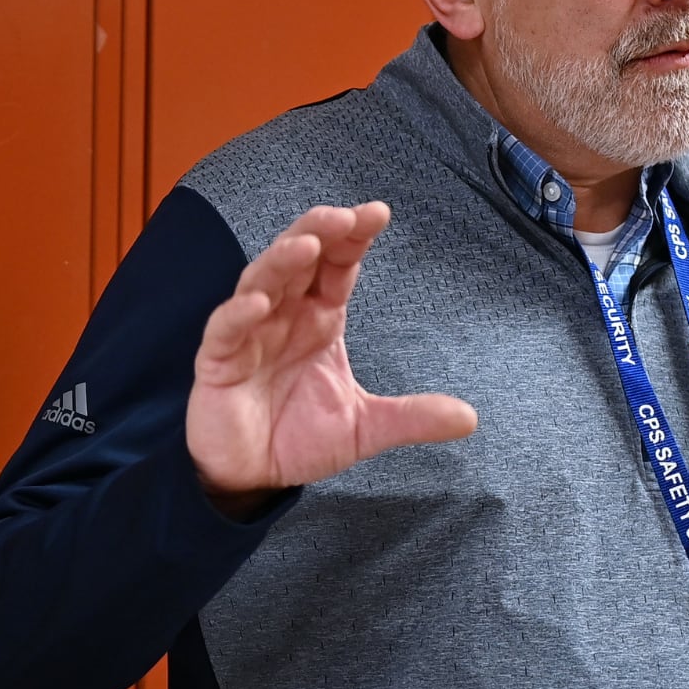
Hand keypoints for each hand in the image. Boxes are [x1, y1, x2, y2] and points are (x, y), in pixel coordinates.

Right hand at [189, 202, 477, 511]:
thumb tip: (470, 419)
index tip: (378, 212)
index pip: (338, 268)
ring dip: (281, 262)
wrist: (252, 476)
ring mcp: (249, 335)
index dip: (354, 239)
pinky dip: (238, 315)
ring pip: (260, 283)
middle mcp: (284, 316)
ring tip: (306, 244)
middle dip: (318, 233)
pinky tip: (256, 303)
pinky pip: (225, 331)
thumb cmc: (300, 437)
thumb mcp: (366, 428)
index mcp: (320, 319)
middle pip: (299, 261)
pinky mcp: (218, 362)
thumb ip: (412, 418)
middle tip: (342, 216)